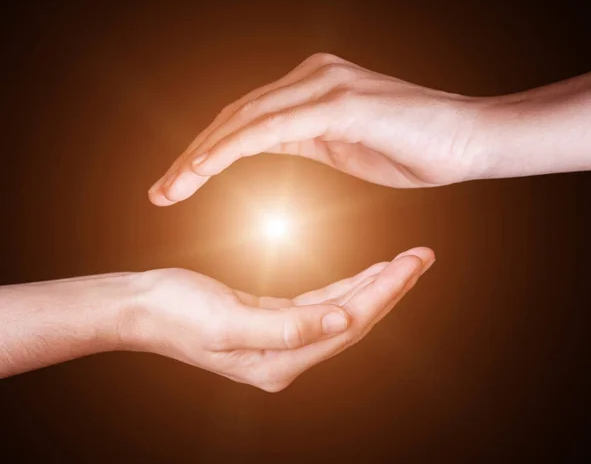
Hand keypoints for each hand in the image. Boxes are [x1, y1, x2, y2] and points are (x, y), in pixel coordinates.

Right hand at [122, 247, 433, 391]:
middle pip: (354, 320)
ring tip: (403, 263)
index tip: (412, 263)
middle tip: (421, 257)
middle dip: (390, 288)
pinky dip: (346, 288)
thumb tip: (344, 323)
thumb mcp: (229, 322)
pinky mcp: (272, 322)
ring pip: (342, 312)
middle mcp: (286, 356)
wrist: (142, 306)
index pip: (349, 325)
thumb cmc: (176, 312)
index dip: (384, 293)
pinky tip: (364, 276)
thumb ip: (287, 328)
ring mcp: (281, 341)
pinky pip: (321, 305)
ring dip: (374, 287)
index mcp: (280, 361)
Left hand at [148, 52, 488, 205]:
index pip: (246, 119)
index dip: (209, 151)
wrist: (471, 139)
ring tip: (170, 189)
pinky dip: (232, 149)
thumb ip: (309, 137)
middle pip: (235, 116)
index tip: (181, 182)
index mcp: (312, 89)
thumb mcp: (347, 144)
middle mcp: (312, 77)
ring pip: (244, 119)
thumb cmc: (417, 148)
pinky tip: (203, 171)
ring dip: (201, 155)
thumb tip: (276, 142)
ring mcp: (324, 86)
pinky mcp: (338, 104)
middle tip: (161, 191)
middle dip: (193, 155)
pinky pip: (271, 127)